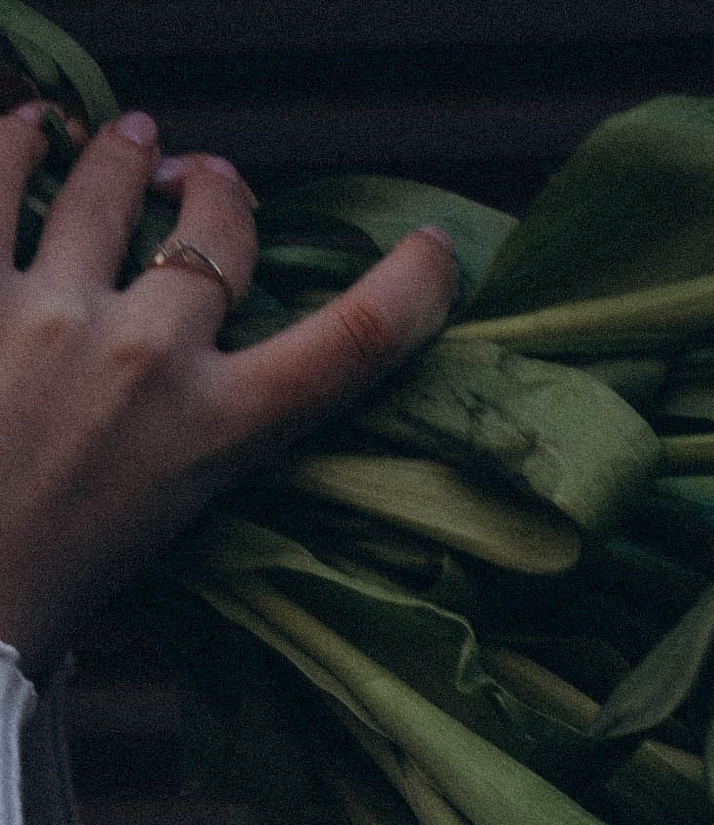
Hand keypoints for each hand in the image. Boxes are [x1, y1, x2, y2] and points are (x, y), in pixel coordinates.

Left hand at [0, 101, 456, 675]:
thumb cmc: (68, 570)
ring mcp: (53, 317)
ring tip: (130, 138)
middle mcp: (147, 362)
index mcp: (216, 431)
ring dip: (126, 154)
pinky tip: (30, 129)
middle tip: (208, 180)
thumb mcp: (177, 510)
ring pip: (107, 186)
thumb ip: (211, 427)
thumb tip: (225, 349)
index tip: (434, 248)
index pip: (344, 348)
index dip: (407, 289)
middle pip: (217, 235)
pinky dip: (17, 142)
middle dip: (221, 193)